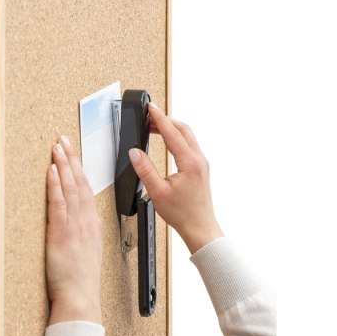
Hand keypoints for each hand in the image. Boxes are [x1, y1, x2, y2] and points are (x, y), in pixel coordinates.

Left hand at [45, 135, 102, 324]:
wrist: (80, 296)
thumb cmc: (82, 278)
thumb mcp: (89, 250)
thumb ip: (83, 232)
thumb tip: (76, 220)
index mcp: (92, 224)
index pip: (87, 189)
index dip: (80, 170)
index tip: (73, 156)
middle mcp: (86, 220)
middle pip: (79, 183)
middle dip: (72, 159)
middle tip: (64, 141)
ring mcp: (75, 225)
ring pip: (70, 188)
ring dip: (63, 165)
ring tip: (58, 148)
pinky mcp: (61, 232)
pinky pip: (59, 203)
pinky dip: (55, 185)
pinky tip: (51, 171)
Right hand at [129, 102, 222, 253]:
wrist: (200, 227)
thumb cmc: (183, 214)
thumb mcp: (157, 192)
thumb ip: (145, 170)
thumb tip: (135, 152)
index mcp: (190, 163)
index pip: (172, 133)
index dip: (159, 118)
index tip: (150, 108)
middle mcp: (199, 160)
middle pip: (183, 129)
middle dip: (165, 119)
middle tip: (149, 116)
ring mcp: (201, 163)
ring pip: (188, 136)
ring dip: (171, 128)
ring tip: (154, 127)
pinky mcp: (200, 168)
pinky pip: (189, 145)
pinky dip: (177, 137)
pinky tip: (168, 140)